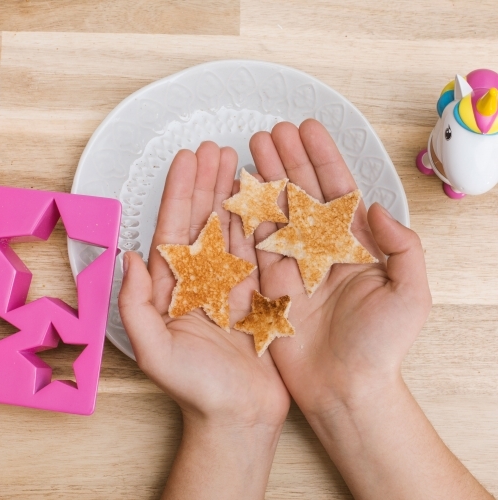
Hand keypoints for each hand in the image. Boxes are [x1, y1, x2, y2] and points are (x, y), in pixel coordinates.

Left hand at [118, 142, 289, 499]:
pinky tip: (263, 197)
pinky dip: (260, 221)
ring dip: (234, 193)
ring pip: (233, 227)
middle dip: (208, 182)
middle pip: (205, 218)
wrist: (239, 416)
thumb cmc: (195, 389)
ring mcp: (233, 283)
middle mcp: (204, 278)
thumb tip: (129, 256)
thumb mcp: (155, 349)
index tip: (189, 157)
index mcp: (176, 286)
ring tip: (240, 161)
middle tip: (217, 148)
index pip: (176, 227)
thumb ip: (135, 304)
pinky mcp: (259, 292)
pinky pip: (259, 249)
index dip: (181, 191)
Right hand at [250, 118, 430, 416]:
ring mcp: (294, 263)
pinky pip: (256, 242)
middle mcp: (322, 248)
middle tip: (272, 131)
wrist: (345, 387)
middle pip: (303, 192)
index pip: (337, 189)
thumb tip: (377, 208)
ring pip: (277, 210)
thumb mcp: (410, 293)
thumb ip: (403, 246)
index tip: (307, 129)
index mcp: (355, 245)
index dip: (322, 158)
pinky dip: (248, 214)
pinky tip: (240, 188)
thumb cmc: (382, 346)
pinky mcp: (270, 282)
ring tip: (253, 147)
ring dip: (266, 177)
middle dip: (288, 159)